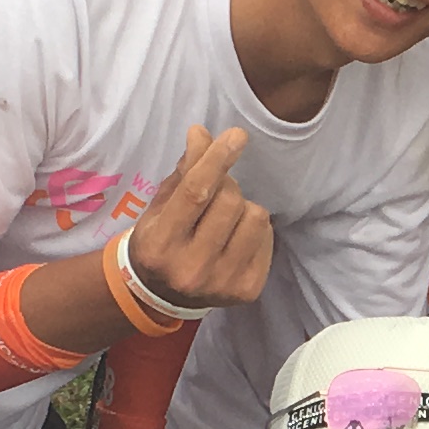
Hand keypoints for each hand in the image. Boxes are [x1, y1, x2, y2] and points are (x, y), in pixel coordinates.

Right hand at [117, 125, 273, 314]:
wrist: (163, 295)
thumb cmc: (161, 240)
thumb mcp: (161, 206)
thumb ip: (183, 170)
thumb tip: (202, 133)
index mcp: (160, 244)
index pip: (195, 192)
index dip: (216, 160)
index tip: (236, 136)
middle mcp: (191, 268)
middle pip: (230, 200)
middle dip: (227, 186)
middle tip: (215, 194)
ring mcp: (223, 282)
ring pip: (255, 216)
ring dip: (243, 207)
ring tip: (225, 220)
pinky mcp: (249, 289)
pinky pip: (267, 236)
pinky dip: (254, 228)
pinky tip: (236, 238)